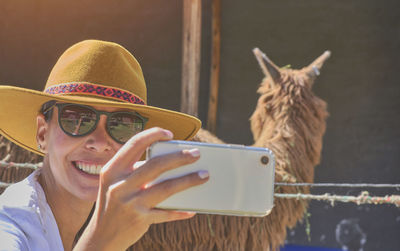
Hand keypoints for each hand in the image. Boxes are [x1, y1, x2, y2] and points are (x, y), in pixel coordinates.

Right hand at [74, 127, 208, 250]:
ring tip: (204, 175)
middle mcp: (119, 185)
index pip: (134, 144)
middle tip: (196, 153)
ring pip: (165, 188)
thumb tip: (171, 162)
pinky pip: (166, 213)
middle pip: (155, 165)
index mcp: (112, 170)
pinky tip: (192, 209)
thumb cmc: (114, 204)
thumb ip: (136, 171)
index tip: (170, 134)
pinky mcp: (140, 220)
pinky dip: (180, 210)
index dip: (153, 135)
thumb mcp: (116, 184)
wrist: (100, 238)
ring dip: (188, 180)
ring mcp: (130, 203)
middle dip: (179, 157)